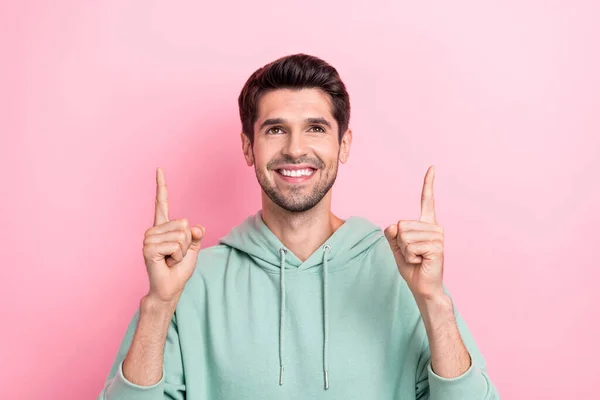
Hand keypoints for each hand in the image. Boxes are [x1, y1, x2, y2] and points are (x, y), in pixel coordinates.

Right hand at [142, 167, 204, 304]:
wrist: (170, 288)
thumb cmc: (179, 269)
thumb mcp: (193, 249)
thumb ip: (195, 236)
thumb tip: (196, 227)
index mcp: (163, 227)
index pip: (162, 202)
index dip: (161, 186)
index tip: (159, 169)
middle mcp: (154, 230)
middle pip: (184, 224)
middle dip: (187, 242)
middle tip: (176, 255)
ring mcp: (149, 239)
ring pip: (181, 235)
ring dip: (182, 251)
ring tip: (171, 259)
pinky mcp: (148, 249)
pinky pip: (176, 245)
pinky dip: (177, 256)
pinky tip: (167, 262)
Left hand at [384, 166, 444, 300]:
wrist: (423, 286)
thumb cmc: (411, 266)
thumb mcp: (397, 247)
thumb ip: (392, 234)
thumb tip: (394, 225)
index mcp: (426, 224)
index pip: (427, 200)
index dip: (428, 184)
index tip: (432, 167)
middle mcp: (434, 227)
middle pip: (402, 225)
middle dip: (400, 242)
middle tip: (413, 254)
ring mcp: (437, 236)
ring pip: (404, 236)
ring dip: (405, 251)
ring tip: (418, 258)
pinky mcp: (437, 247)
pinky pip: (410, 247)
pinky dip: (410, 257)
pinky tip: (421, 261)